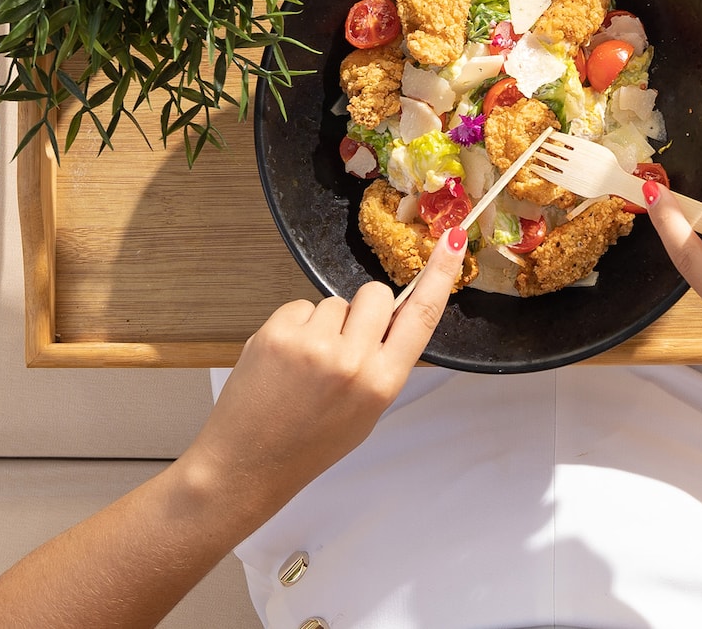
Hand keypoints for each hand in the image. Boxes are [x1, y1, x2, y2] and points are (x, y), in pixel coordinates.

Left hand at [179, 227, 468, 518]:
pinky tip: (285, 360)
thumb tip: (393, 317)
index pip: (422, 316)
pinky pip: (300, 306)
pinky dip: (295, 326)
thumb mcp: (367, 412)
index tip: (453, 239)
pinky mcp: (277, 332)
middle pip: (376, 295)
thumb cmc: (309, 443)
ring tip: (306, 364)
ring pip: (335, 302)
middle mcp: (352, 361)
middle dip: (365, 310)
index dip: (441, 275)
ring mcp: (313, 345)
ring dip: (325, 324)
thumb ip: (384, 364)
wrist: (247, 463)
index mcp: (381, 384)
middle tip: (344, 343)